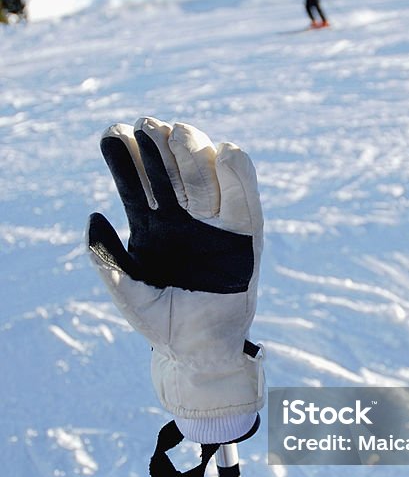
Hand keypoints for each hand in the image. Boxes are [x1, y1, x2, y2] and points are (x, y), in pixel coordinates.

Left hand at [88, 116, 263, 439]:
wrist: (202, 351)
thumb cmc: (164, 324)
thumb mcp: (131, 295)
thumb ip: (109, 260)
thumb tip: (92, 218)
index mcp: (153, 226)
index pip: (137, 182)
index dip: (126, 157)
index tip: (114, 133)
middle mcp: (184, 218)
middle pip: (172, 171)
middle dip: (160, 147)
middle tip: (150, 125)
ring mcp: (216, 223)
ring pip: (206, 175)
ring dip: (193, 152)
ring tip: (178, 133)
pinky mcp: (247, 233)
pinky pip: (246, 197)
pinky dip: (240, 173)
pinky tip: (227, 152)